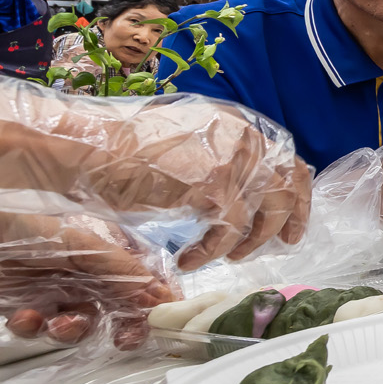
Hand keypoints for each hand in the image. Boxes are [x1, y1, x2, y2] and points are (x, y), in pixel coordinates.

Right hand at [0, 70, 311, 270]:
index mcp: (235, 122)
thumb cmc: (120, 150)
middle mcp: (241, 134)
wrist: (86, 147)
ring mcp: (230, 158)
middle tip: (282, 246)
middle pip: (288, 182)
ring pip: (264, 211)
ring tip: (227, 257)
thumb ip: (217, 157)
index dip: (296, 192)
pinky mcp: (213, 184)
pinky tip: (190, 261)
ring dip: (247, 241)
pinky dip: (212, 251)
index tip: (294, 221)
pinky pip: (229, 230)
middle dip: (288, 218)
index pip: (286, 156)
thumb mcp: (182, 144)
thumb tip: (243, 188)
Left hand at [0, 192, 176, 345]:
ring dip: (73, 328)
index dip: (154, 299)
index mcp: (104, 251)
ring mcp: (57, 292)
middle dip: (122, 325)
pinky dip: (35, 326)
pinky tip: (24, 316)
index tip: (161, 319)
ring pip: (81, 323)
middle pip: (118, 307)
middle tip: (125, 340)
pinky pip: (41, 329)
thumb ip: (122, 272)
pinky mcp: (26, 308)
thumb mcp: (82, 246)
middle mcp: (85, 274)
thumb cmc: (26, 230)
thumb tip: (160, 297)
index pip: (141, 278)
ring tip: (58, 323)